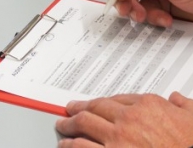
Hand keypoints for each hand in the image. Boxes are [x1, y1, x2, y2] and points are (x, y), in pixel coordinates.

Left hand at [56, 93, 192, 147]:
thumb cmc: (192, 143)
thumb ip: (183, 107)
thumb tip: (178, 100)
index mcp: (148, 106)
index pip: (117, 99)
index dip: (103, 102)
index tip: (96, 103)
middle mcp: (128, 120)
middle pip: (95, 108)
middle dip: (79, 108)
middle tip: (70, 109)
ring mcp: (117, 140)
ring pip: (84, 125)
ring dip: (70, 125)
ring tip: (63, 125)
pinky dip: (71, 145)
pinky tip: (65, 145)